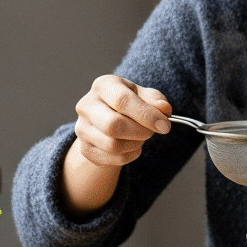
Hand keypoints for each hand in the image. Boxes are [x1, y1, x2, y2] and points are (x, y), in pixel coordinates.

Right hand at [61, 75, 173, 217]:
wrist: (108, 120)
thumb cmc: (130, 104)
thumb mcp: (144, 96)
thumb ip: (156, 101)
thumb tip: (163, 110)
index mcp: (103, 86)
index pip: (122, 101)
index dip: (146, 115)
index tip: (165, 126)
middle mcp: (87, 106)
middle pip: (113, 126)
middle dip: (141, 132)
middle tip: (153, 131)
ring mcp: (82, 129)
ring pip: (113, 146)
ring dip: (136, 144)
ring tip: (141, 136)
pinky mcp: (85, 149)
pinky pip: (113, 159)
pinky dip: (130, 155)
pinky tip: (132, 145)